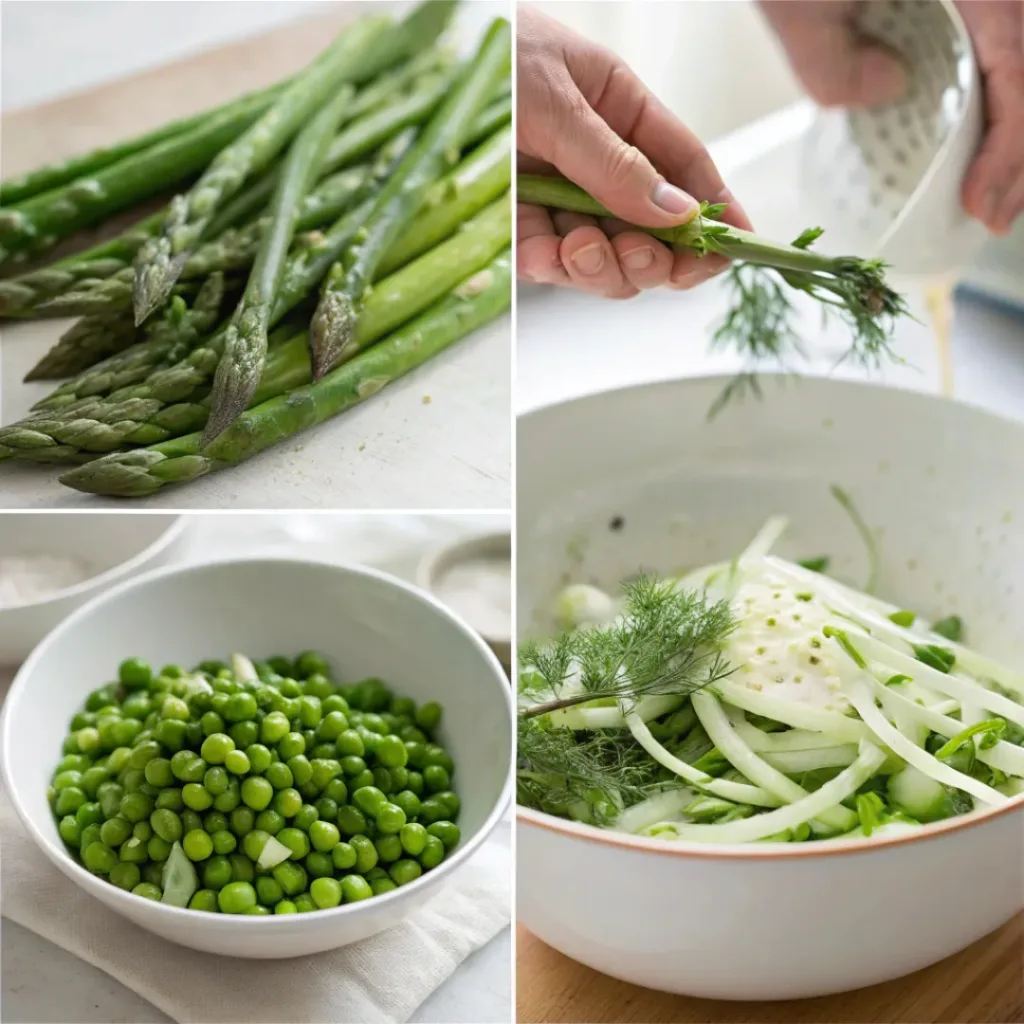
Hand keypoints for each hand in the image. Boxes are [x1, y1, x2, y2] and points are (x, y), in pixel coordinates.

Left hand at [516, 5, 751, 298]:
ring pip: (608, 256)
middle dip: (653, 255)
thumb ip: (613, 163)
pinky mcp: (520, 223)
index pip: (686, 168)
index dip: (717, 211)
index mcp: (623, 114)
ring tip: (580, 250)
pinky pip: (552, 262)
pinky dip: (553, 267)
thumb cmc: (493, 57)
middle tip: (637, 256)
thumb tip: (676, 213)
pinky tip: (546, 254)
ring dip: (603, 267)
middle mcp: (600, 163)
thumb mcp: (558, 100)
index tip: (740, 247)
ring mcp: (562, 196)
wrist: (421, 69)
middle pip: (652, 230)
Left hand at [760, 0, 1023, 234]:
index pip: (1020, 68)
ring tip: (991, 185)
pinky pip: (1003, 40)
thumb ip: (833, 64)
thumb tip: (891, 90)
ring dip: (1016, 126)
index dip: (1009, 147)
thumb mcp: (797, 4)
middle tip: (991, 212)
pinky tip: (981, 131)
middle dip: (1022, 150)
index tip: (981, 204)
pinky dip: (1000, 90)